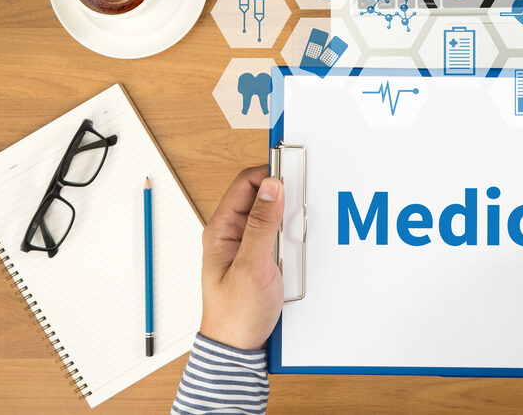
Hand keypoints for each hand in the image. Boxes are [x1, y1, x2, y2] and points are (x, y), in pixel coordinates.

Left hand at [199, 166, 283, 349]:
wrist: (238, 348)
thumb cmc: (235, 315)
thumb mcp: (252, 267)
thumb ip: (262, 225)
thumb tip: (272, 187)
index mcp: (222, 230)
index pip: (246, 184)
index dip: (270, 174)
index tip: (294, 174)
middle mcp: (233, 233)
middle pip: (263, 196)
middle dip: (285, 199)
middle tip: (300, 209)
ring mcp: (248, 245)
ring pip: (275, 216)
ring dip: (290, 222)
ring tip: (295, 240)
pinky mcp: (262, 257)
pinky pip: (280, 236)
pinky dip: (292, 238)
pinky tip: (296, 252)